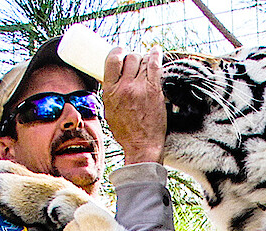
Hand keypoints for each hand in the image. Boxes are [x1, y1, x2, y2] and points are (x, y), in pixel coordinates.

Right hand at [102, 46, 166, 164]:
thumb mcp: (109, 111)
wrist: (141, 144)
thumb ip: (111, 94)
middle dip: (133, 57)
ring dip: (144, 58)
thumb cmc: (126, 132)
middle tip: (137, 62)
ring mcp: (139, 87)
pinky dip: (156, 55)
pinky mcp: (154, 90)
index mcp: (110, 91)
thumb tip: (113, 82)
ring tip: (147, 62)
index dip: (117, 52)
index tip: (121, 51)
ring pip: (142, 60)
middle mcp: (123, 86)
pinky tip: (157, 51)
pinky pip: (154, 65)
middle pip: (129, 58)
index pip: (111, 61)